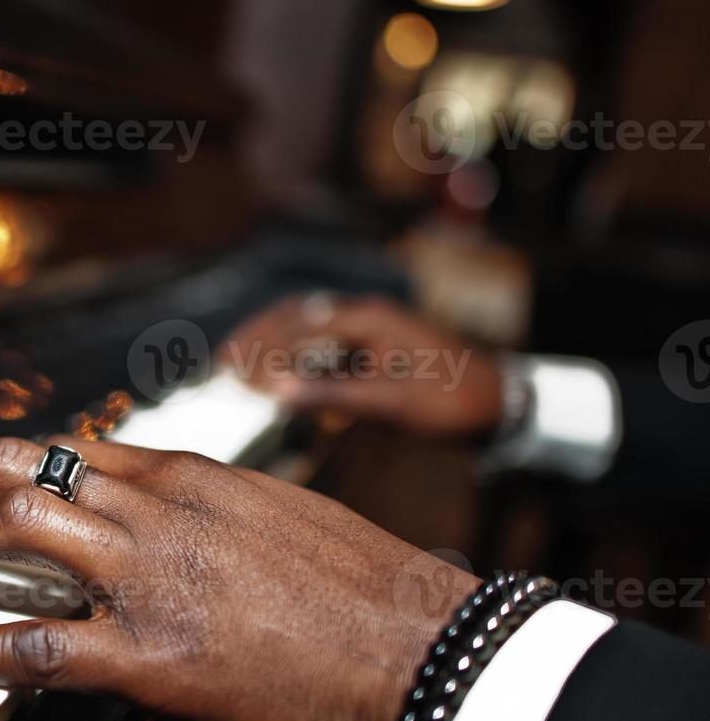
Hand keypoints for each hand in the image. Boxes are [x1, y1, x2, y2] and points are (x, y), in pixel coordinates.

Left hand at [0, 438, 479, 720]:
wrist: (431, 652)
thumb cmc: (372, 592)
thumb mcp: (281, 516)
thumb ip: (206, 512)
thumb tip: (152, 523)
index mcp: (194, 476)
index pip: (71, 450)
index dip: (6, 468)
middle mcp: (160, 510)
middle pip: (22, 470)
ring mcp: (150, 578)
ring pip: (13, 528)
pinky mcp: (150, 656)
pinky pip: (31, 640)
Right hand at [222, 294, 503, 436]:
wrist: (502, 405)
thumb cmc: (449, 403)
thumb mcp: (389, 404)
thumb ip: (331, 396)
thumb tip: (276, 392)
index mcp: (365, 319)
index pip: (296, 326)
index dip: (259, 349)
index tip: (227, 371)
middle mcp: (364, 315)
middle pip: (295, 317)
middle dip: (256, 338)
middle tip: (219, 360)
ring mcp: (372, 328)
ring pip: (309, 327)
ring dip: (274, 343)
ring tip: (238, 363)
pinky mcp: (378, 346)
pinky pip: (326, 343)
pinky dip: (298, 356)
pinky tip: (282, 375)